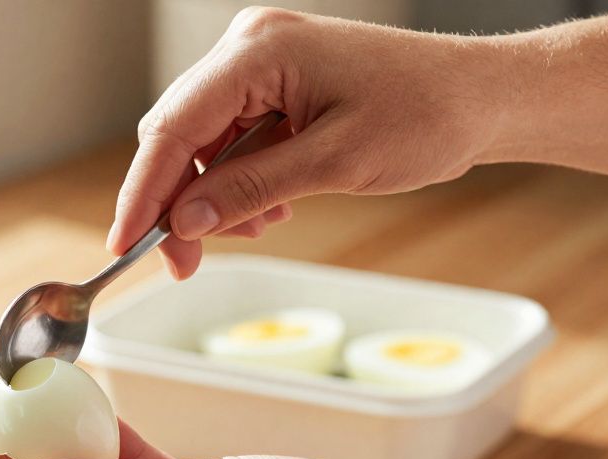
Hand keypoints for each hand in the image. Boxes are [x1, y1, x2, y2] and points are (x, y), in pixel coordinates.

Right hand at [117, 8, 503, 278]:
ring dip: (212, 196)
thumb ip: (251, 189)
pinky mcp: (274, 84)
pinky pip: (231, 139)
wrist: (483, 96)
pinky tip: (267, 209)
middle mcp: (248, 48)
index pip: (172, 128)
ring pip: (201, 143)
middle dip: (176, 202)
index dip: (143, 192)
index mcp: (257, 52)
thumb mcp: (334, 163)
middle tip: (184, 261)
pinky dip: (237, 181)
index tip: (124, 244)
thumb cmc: (427, 115)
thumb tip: (185, 221)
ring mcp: (260, 64)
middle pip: (177, 135)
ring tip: (251, 229)